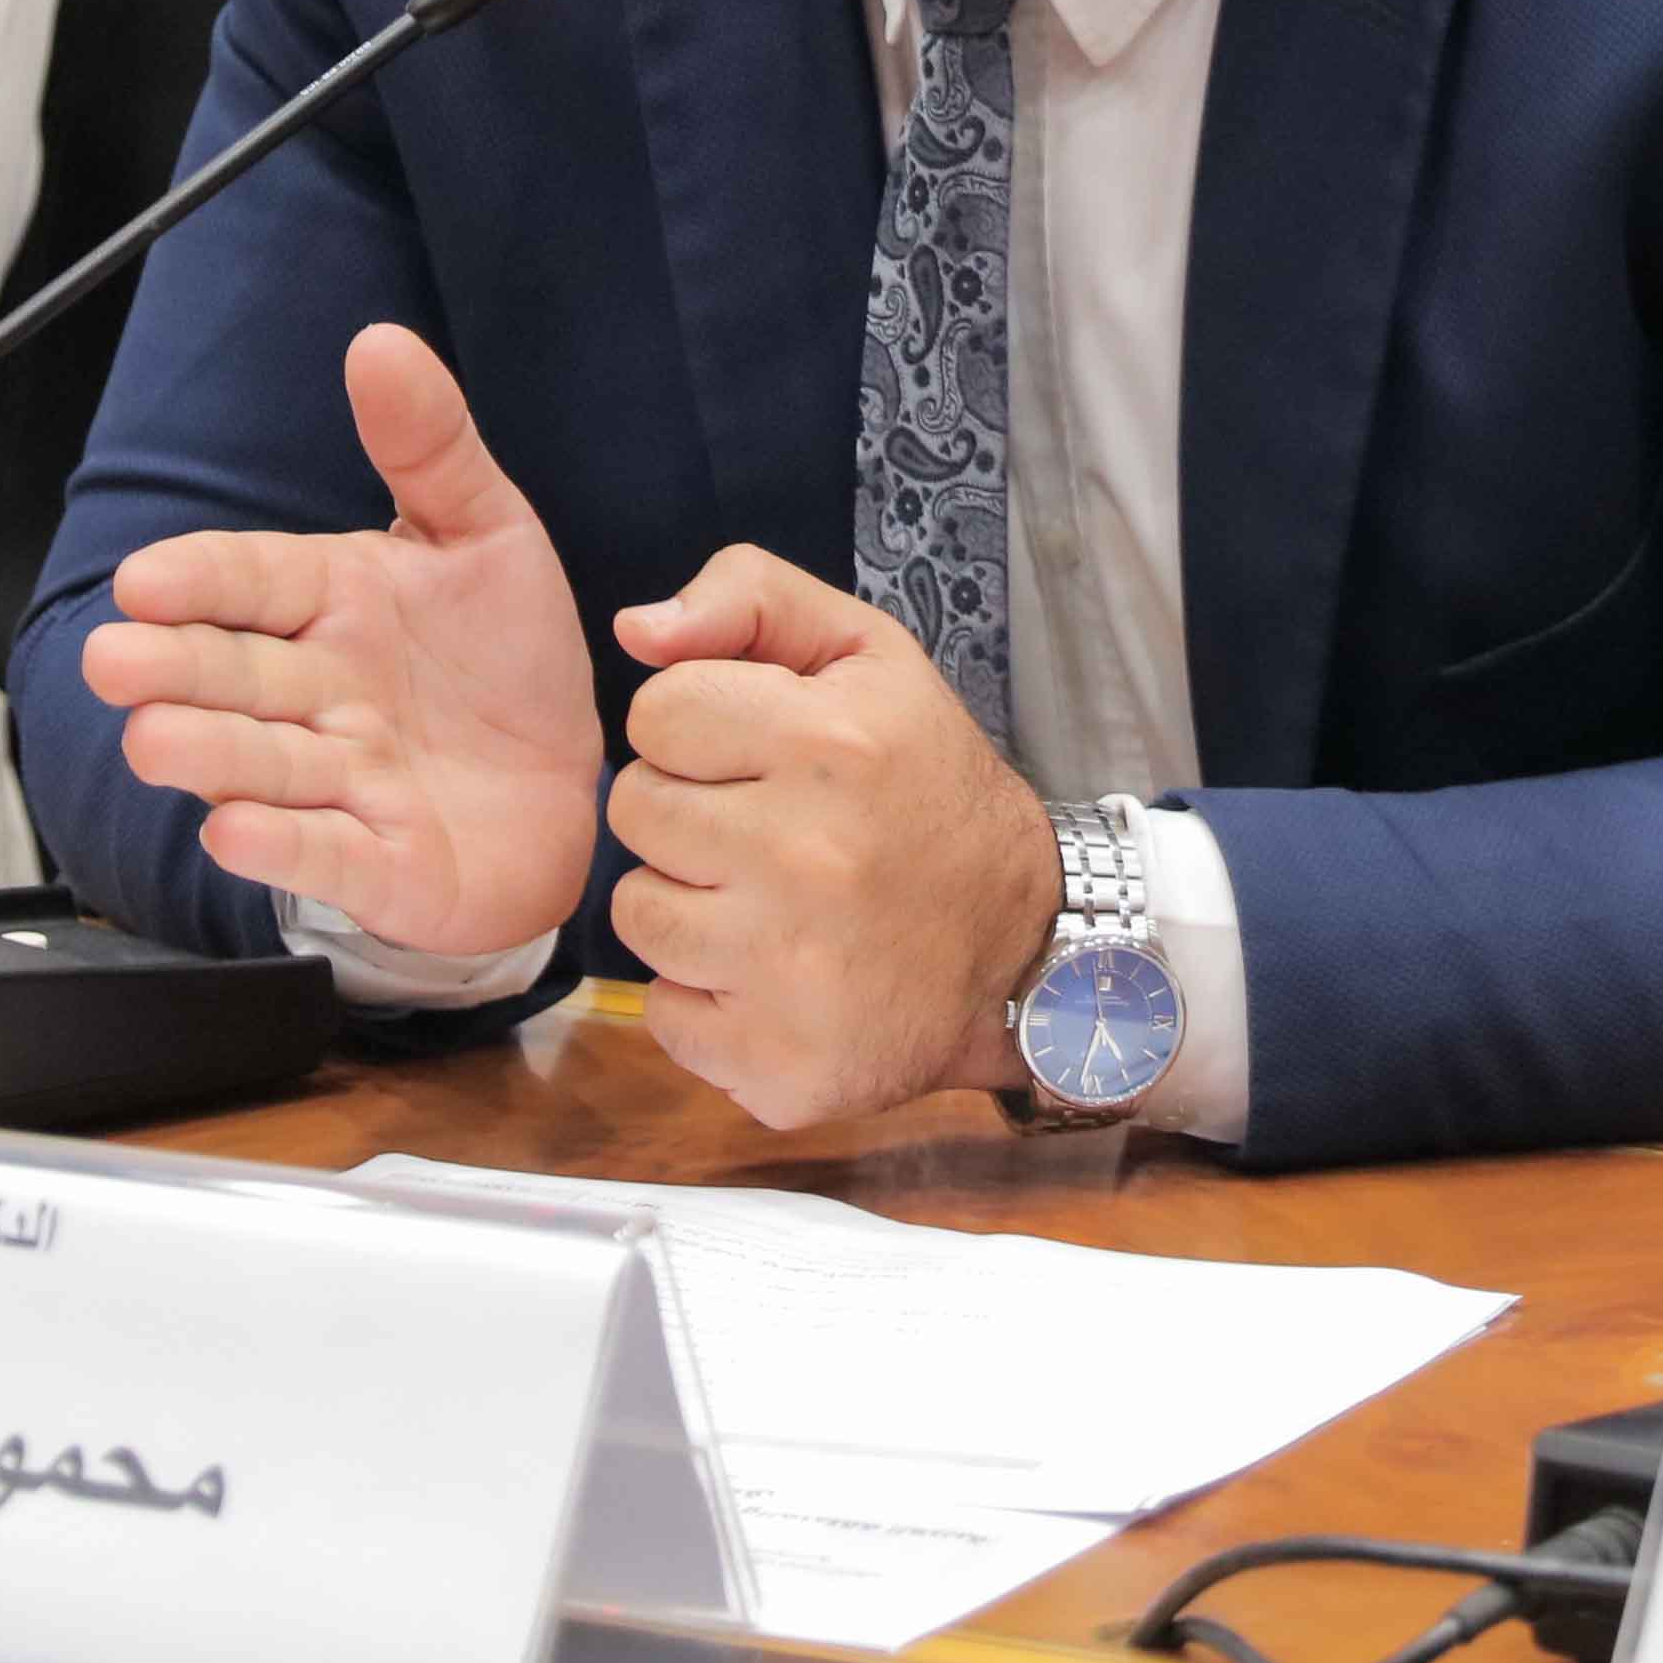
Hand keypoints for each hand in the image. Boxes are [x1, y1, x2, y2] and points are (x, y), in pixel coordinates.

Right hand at [74, 326, 603, 962]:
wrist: (568, 786)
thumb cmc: (505, 662)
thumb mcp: (485, 534)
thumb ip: (430, 445)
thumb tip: (381, 341)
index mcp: (332, 604)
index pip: (251, 582)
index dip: (200, 582)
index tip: (147, 580)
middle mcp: (322, 694)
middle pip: (236, 675)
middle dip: (174, 668)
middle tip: (113, 660)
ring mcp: (347, 782)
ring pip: (266, 763)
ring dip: (210, 754)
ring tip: (155, 742)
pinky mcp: (383, 865)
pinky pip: (329, 853)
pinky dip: (284, 846)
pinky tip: (233, 832)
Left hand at [597, 543, 1056, 1132]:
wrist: (1028, 950)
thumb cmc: (930, 791)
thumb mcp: (870, 658)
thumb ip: (751, 599)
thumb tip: (635, 628)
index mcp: (830, 743)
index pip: (656, 713)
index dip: (699, 729)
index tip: (758, 757)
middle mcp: (808, 856)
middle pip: (636, 810)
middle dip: (690, 815)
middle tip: (769, 834)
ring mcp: (791, 971)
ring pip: (637, 917)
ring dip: (690, 909)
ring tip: (771, 906)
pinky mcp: (780, 1064)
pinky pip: (665, 1016)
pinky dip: (708, 1003)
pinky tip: (778, 980)